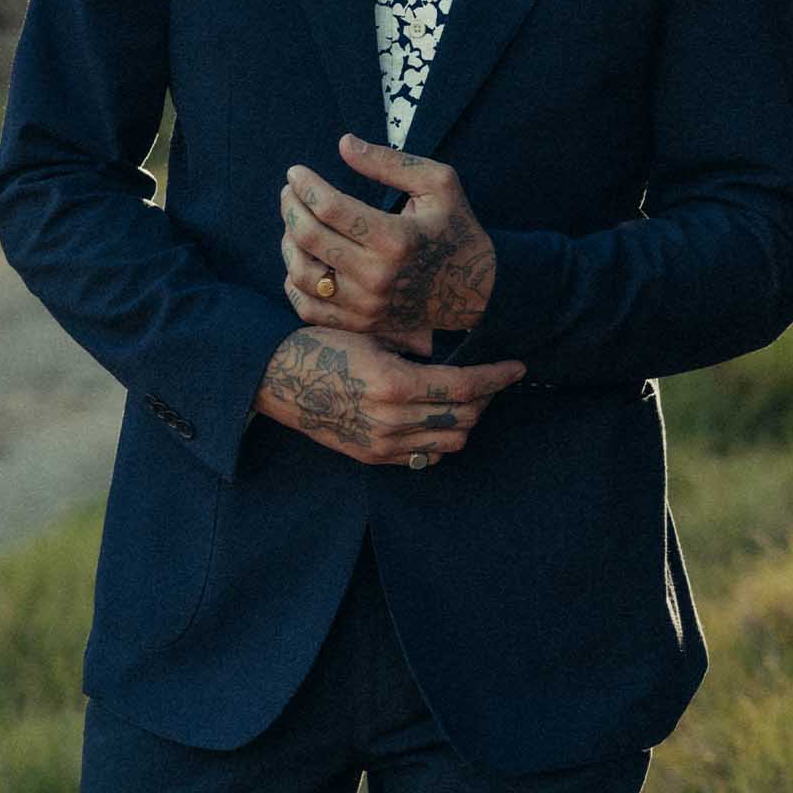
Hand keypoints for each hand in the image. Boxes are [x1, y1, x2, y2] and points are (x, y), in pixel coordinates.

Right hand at [253, 326, 525, 466]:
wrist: (275, 378)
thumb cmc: (321, 346)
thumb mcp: (372, 336)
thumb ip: (415, 349)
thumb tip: (454, 349)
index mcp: (395, 383)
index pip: (465, 387)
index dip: (497, 378)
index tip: (517, 368)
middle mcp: (393, 419)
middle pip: (464, 417)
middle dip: (486, 398)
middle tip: (492, 379)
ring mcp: (383, 443)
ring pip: (450, 441)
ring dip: (466, 420)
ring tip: (468, 398)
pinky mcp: (373, 457)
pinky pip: (423, 456)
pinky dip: (440, 438)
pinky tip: (438, 417)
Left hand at [279, 135, 496, 356]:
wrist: (478, 291)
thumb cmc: (456, 228)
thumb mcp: (438, 184)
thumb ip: (389, 162)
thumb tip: (343, 143)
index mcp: (396, 238)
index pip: (329, 207)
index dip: (305, 185)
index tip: (295, 172)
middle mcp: (377, 276)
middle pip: (308, 237)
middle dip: (290, 207)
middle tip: (289, 191)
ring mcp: (367, 305)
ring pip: (301, 274)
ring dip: (288, 243)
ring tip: (293, 222)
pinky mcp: (361, 323)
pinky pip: (308, 308)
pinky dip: (293, 282)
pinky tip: (300, 259)